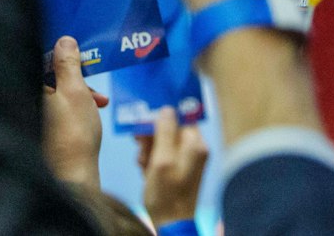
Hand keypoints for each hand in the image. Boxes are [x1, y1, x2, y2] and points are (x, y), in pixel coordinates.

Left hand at [41, 36, 106, 191]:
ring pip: (53, 95)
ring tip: (99, 103)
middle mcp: (22, 102)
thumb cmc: (74, 134)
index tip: (78, 54)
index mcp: (26, 89)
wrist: (72, 176)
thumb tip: (64, 41)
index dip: (60, 55)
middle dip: (75, 78)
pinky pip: (53, 111)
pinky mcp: (36, 132)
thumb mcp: (76, 91)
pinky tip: (87, 116)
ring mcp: (28, 118)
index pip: (38, 60)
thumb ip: (68, 63)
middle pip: (47, 79)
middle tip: (94, 85)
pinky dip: (70, 109)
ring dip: (77, 94)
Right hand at [135, 106, 207, 226]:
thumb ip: (165, 133)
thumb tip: (166, 109)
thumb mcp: (162, 161)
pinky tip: (142, 167)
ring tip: (141, 159)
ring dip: (149, 148)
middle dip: (153, 134)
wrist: (171, 225)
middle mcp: (194, 150)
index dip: (163, 115)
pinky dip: (151, 160)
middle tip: (138, 141)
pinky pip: (163, 157)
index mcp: (196, 144)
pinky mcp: (177, 172)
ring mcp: (186, 162)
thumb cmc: (167, 194)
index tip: (146, 116)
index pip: (181, 117)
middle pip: (171, 130)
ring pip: (164, 143)